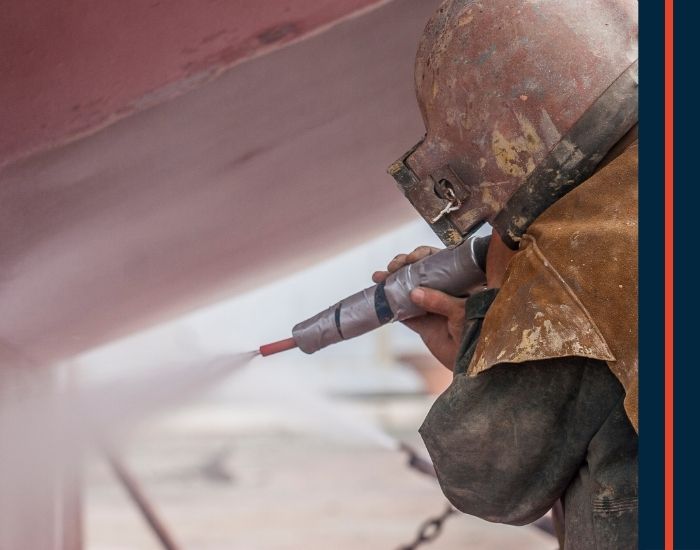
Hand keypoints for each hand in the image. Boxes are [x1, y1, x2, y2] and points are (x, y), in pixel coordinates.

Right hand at [372, 246, 465, 369]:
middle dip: (403, 266)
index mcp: (459, 282)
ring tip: (379, 277)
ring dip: (391, 281)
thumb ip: (439, 301)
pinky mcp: (421, 323)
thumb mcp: (461, 312)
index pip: (439, 261)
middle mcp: (443, 291)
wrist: (473, 362)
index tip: (410, 258)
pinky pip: (402, 310)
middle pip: (419, 272)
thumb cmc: (478, 333)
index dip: (422, 256)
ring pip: (407, 288)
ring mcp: (430, 306)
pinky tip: (379, 295)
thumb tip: (415, 292)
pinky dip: (390, 303)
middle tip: (392, 266)